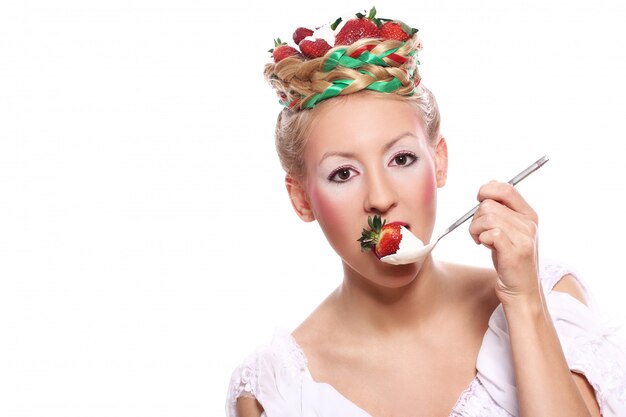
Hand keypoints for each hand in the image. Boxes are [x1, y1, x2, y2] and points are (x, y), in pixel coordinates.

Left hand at [468, 181, 540, 304]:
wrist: (521, 290)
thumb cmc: (509, 259)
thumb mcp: (509, 230)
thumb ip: (501, 210)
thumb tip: (486, 188)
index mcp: (528, 214)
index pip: (506, 188)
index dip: (487, 190)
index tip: (479, 201)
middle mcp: (529, 223)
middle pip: (489, 204)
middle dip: (475, 217)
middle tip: (479, 232)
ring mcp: (524, 237)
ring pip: (486, 218)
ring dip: (476, 229)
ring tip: (482, 240)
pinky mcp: (515, 251)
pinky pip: (490, 233)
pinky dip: (482, 239)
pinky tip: (486, 246)